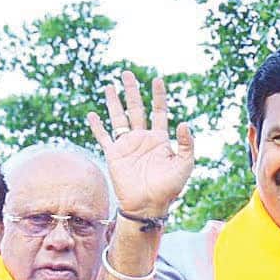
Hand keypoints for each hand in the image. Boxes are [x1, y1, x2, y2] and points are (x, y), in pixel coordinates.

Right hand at [88, 71, 195, 218]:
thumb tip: (185, 122)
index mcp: (160, 139)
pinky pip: (104, 137)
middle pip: (136, 109)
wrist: (149, 205)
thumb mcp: (184, 164)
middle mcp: (142, 139)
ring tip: (110, 87)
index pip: (159, 111)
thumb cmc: (170, 188)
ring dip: (114, 102)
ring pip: (119, 118)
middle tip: (127, 74)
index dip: (158, 96)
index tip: (157, 80)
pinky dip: (97, 126)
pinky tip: (92, 115)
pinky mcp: (114, 155)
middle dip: (132, 91)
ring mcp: (127, 146)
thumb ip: (187, 144)